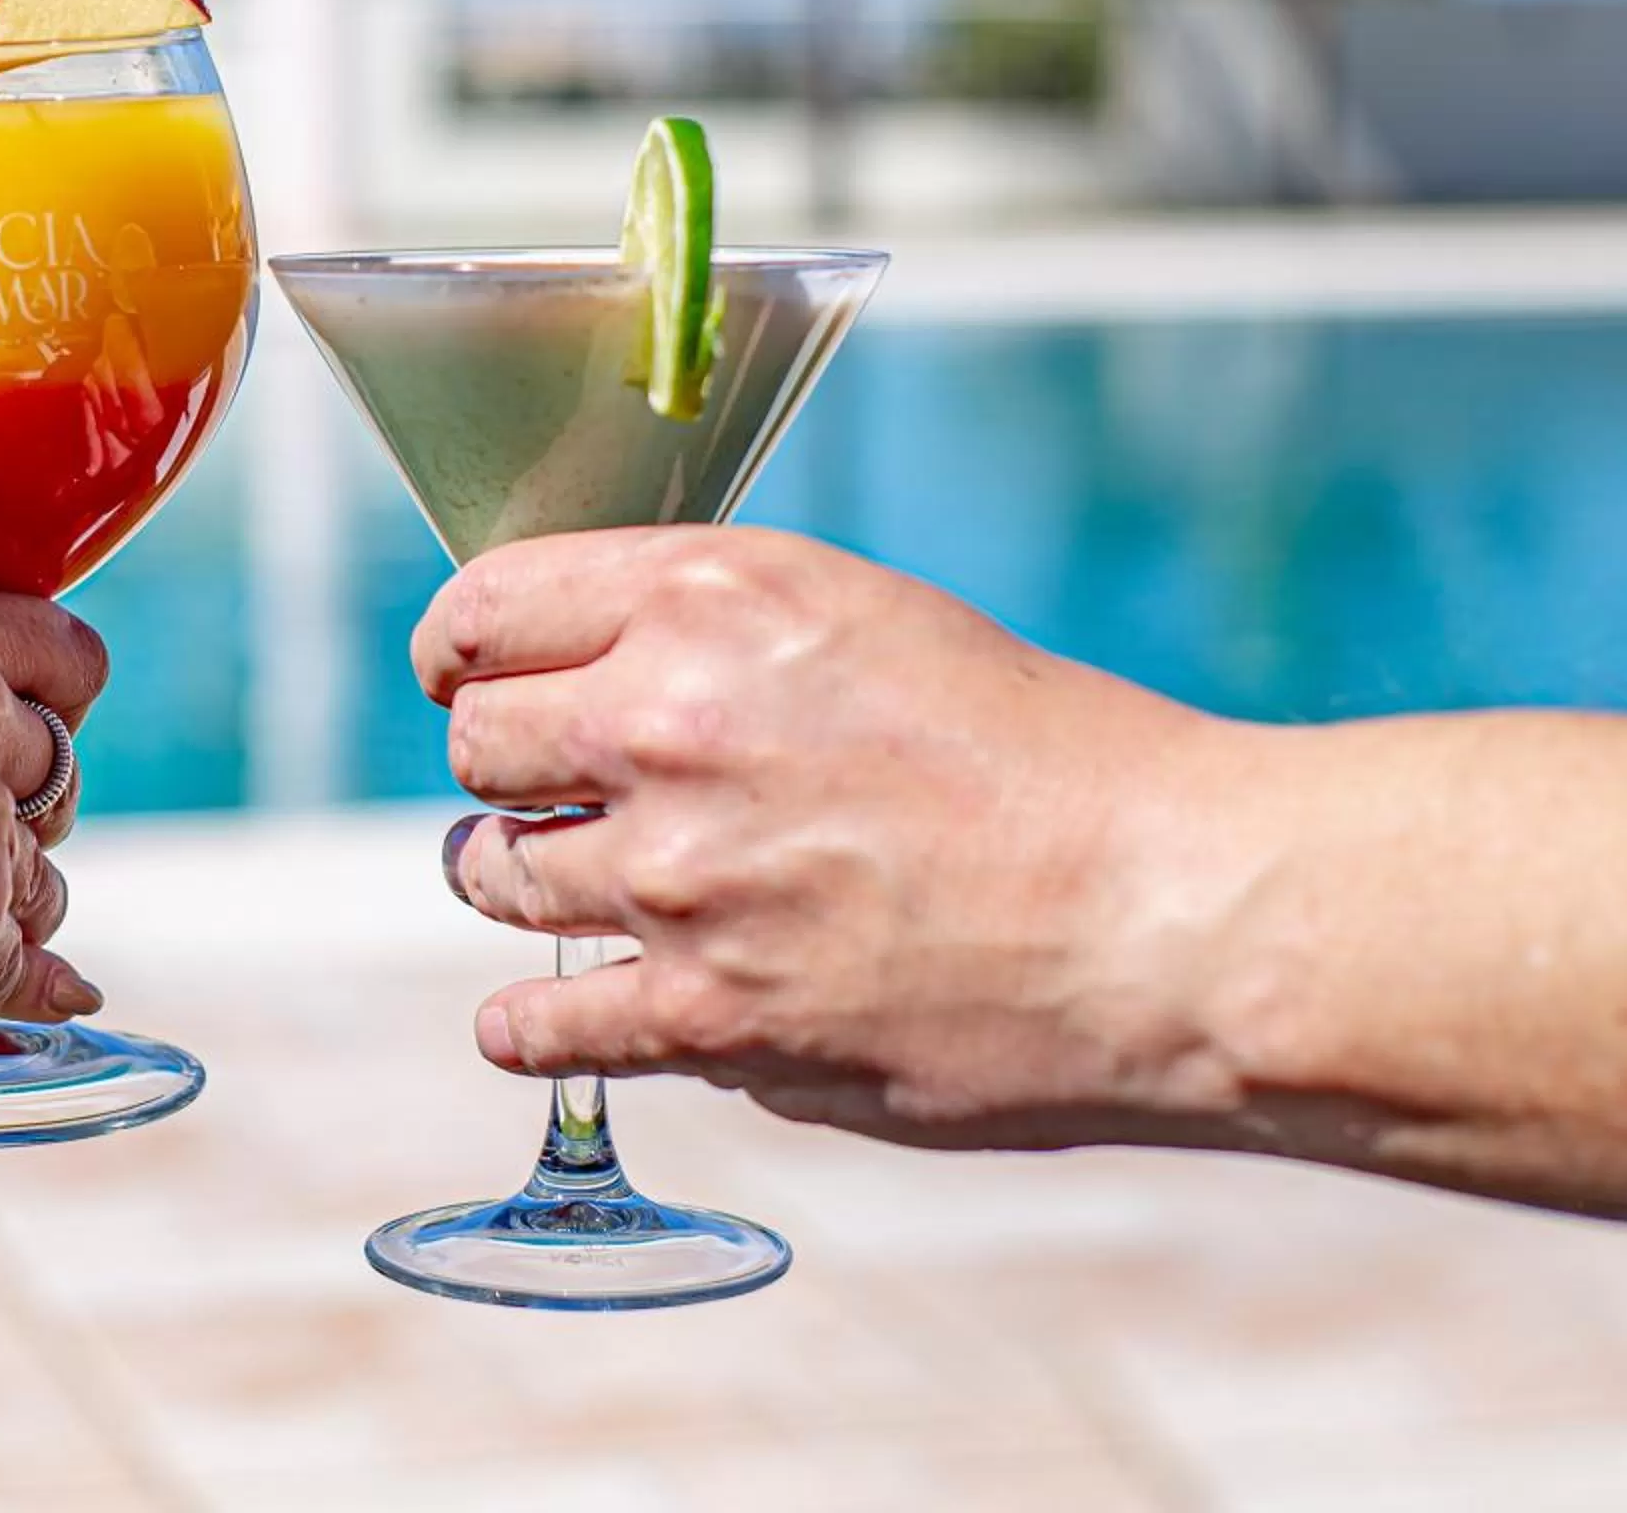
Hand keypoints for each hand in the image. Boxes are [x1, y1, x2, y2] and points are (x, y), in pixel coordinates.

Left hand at [417, 528, 1267, 1152]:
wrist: (1166, 911)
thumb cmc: (1048, 756)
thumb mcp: (867, 622)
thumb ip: (712, 633)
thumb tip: (586, 672)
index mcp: (710, 600)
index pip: (485, 612)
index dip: (460, 650)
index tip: (461, 675)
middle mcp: (668, 724)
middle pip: (478, 744)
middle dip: (506, 763)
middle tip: (550, 787)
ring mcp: (676, 878)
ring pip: (491, 871)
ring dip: (518, 877)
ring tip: (567, 883)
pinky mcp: (706, 1014)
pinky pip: (539, 1025)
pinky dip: (527, 1027)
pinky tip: (531, 1020)